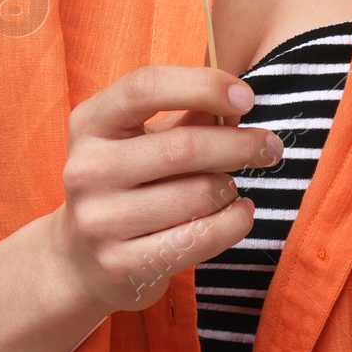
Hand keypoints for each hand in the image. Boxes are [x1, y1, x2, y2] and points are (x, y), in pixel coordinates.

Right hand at [52, 66, 283, 314]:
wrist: (81, 260)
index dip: (203, 85)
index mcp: (90, 123)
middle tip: (270, 147)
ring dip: (231, 189)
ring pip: (198, 195)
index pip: (146, 87)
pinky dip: (234, 223)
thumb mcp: (144, 139)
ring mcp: (100, 221)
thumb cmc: (128, 183)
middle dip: (240, 144)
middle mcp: (87, 169)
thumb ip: (188, 116)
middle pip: (183, 147)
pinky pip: (201, 238)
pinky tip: (239, 214)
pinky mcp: (122, 266)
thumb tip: (238, 102)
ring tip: (231, 189)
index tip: (247, 97)